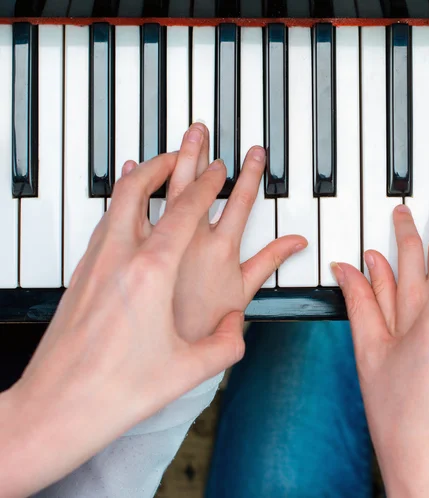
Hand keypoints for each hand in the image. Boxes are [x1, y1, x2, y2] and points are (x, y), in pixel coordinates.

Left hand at [0, 124, 303, 496]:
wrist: (56, 408)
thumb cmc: (117, 390)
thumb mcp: (190, 369)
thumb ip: (228, 342)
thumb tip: (239, 325)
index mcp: (152, 273)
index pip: (186, 211)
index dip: (207, 184)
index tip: (220, 169)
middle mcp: (120, 257)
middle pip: (145, 186)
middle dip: (173, 159)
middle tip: (189, 141)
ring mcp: (95, 262)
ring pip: (119, 198)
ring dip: (143, 175)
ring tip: (159, 164)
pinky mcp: (80, 274)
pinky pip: (105, 220)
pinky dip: (122, 201)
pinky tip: (126, 206)